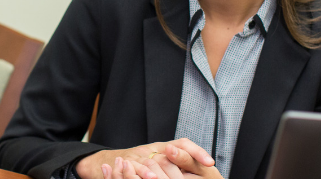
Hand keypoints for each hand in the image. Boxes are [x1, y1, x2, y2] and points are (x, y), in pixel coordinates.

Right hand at [77, 139, 213, 178]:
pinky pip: (136, 168)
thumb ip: (176, 164)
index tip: (210, 163)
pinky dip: (143, 174)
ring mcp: (139, 156)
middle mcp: (153, 149)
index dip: (197, 152)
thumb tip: (202, 168)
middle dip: (183, 164)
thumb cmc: (140, 166)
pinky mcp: (126, 164)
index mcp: (164, 148)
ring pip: (154, 162)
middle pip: (171, 153)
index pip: (183, 144)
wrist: (110, 162)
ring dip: (164, 172)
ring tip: (170, 178)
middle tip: (195, 177)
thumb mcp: (160, 162)